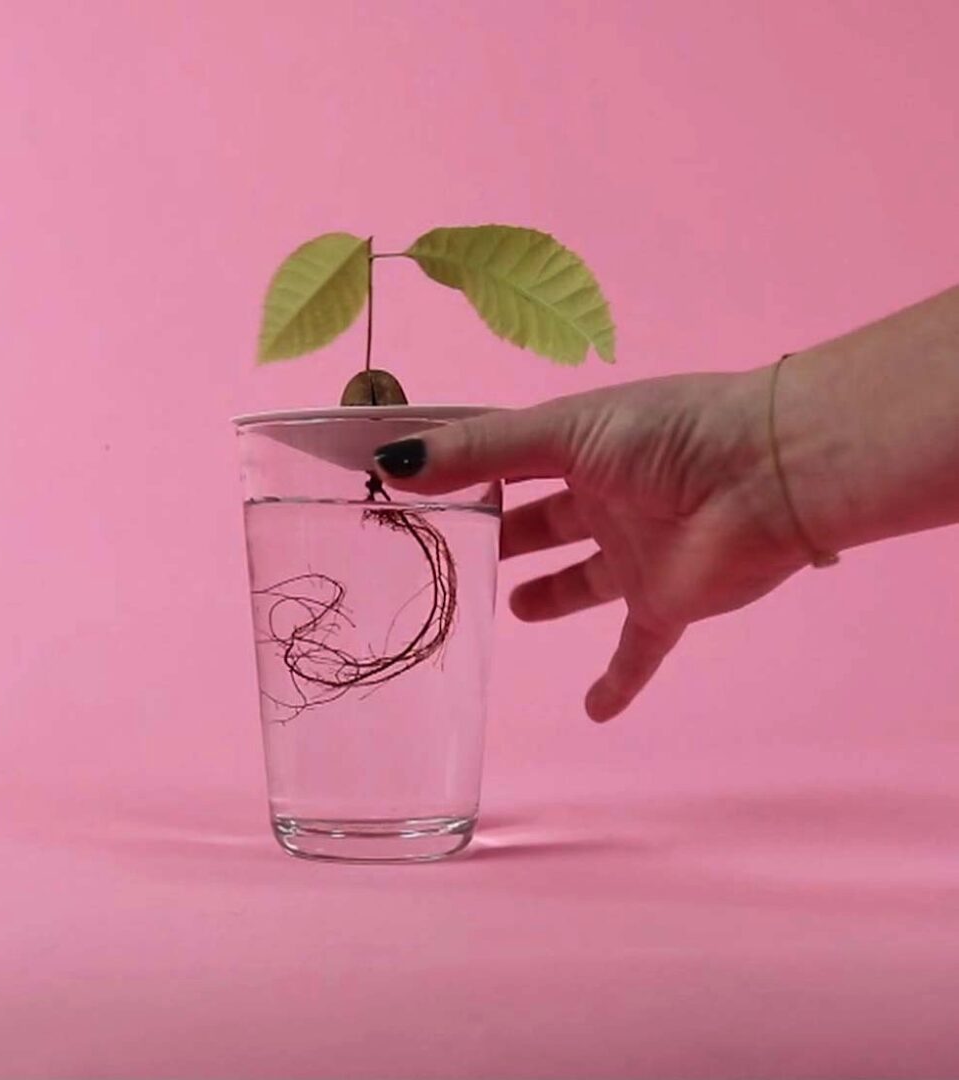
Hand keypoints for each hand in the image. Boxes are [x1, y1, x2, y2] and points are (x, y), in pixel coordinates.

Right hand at [374, 370, 808, 721]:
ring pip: (582, 582)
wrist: (766, 477)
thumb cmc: (663, 436)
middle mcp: (604, 499)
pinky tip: (594, 713)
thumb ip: (479, 452)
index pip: (509, 462)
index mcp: (580, 448)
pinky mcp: (665, 604)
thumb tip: (392, 465)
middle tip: (450, 555)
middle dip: (503, 536)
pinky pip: (637, 650)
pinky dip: (619, 683)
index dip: (464, 476)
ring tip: (508, 607)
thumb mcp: (562, 433)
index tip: (411, 494)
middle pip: (542, 524)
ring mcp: (635, 555)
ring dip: (551, 595)